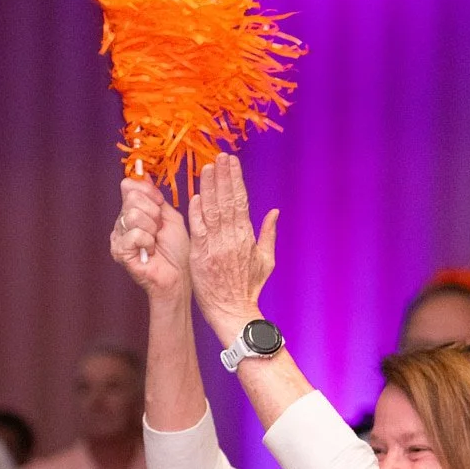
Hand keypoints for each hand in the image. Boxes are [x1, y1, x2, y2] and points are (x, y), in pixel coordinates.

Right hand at [109, 176, 190, 299]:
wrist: (179, 275)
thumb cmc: (176, 249)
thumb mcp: (168, 215)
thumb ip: (154, 197)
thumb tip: (141, 175)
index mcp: (132, 212)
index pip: (130, 186)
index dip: (149, 193)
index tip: (160, 205)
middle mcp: (122, 223)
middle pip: (132, 199)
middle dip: (153, 212)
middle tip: (159, 229)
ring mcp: (118, 238)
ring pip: (133, 215)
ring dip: (152, 228)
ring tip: (155, 241)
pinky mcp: (119, 252)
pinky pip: (134, 234)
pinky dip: (148, 242)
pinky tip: (150, 251)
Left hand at [186, 153, 279, 332]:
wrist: (233, 311)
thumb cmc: (249, 287)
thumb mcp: (266, 260)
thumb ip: (268, 234)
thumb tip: (274, 212)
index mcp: (247, 237)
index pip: (240, 202)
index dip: (235, 180)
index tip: (231, 163)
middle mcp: (231, 239)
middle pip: (226, 202)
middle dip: (222, 177)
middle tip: (218, 157)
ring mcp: (214, 247)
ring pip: (211, 212)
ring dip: (208, 188)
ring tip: (207, 169)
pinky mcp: (200, 257)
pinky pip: (198, 231)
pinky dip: (196, 213)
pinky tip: (195, 196)